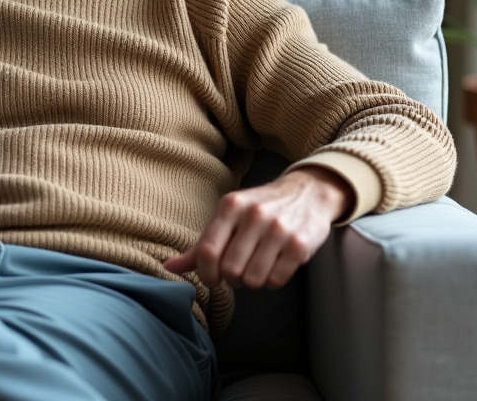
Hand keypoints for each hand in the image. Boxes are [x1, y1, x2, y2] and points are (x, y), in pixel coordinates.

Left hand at [163, 166, 353, 289]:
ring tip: (256, 268)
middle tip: (239, 272)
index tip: (212, 279)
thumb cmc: (259, 210)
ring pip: (253, 279)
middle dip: (232, 279)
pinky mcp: (300, 245)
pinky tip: (274, 267)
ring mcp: (279, 229)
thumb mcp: (228, 218)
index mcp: (230, 206)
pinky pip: (277, 280)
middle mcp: (254, 215)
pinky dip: (272, 282)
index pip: (207, 251)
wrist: (307, 193)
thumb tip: (169, 267)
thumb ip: (200, 246)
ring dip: (252, 282)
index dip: (206, 273)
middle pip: (230, 270)